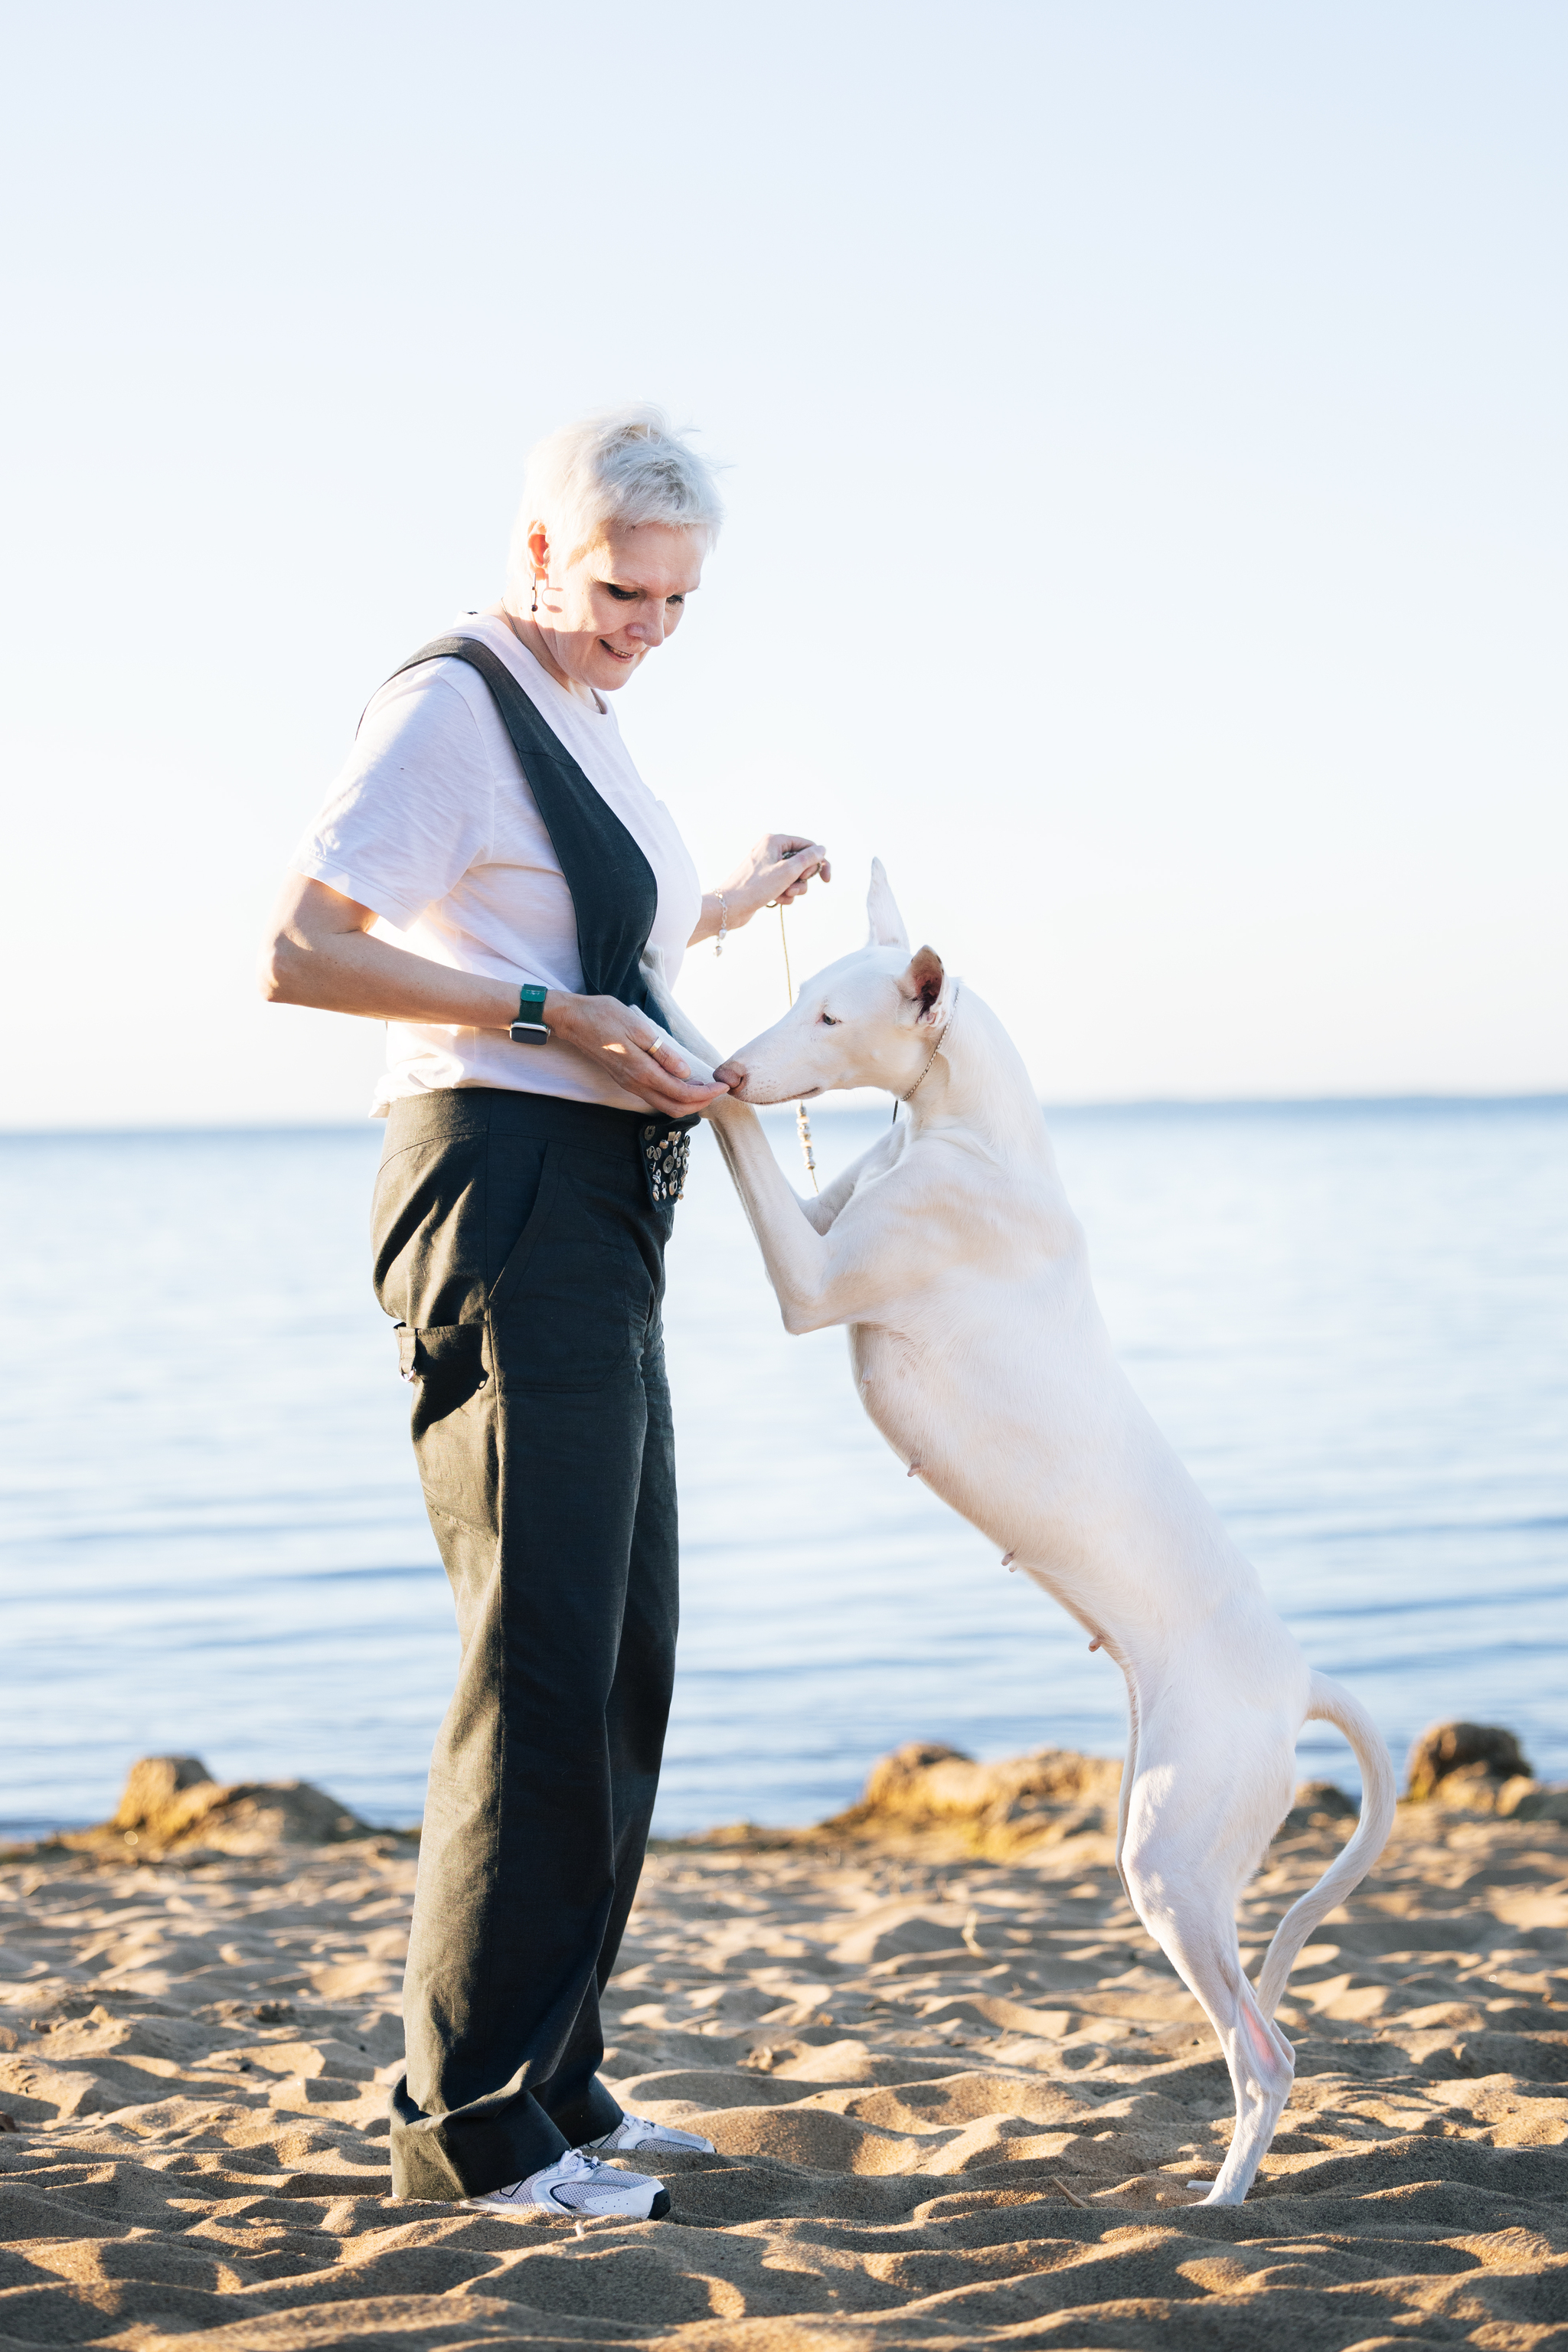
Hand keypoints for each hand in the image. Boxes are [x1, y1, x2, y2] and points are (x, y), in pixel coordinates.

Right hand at [545, 992, 728, 1116]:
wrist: (573, 1020)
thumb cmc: (604, 1016)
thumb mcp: (639, 1028)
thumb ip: (663, 1053)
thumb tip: (684, 1072)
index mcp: (641, 1072)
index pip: (681, 1094)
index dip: (706, 1093)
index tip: (723, 1085)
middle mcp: (635, 1084)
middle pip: (675, 1108)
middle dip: (701, 1103)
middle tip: (718, 1089)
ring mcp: (629, 1084)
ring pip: (664, 1105)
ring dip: (688, 1101)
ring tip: (705, 1087)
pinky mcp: (625, 1080)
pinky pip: (654, 1097)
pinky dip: (674, 1095)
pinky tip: (683, 1082)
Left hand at [716, 833, 831, 927]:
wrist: (730, 907)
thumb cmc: (757, 886)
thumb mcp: (788, 871)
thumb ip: (808, 858)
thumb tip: (822, 849)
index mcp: (775, 841)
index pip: (807, 846)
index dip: (819, 862)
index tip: (826, 880)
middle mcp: (771, 850)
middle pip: (802, 862)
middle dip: (802, 878)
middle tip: (793, 886)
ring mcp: (768, 867)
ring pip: (794, 877)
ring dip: (794, 889)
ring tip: (783, 895)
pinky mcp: (765, 881)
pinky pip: (784, 886)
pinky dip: (785, 894)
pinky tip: (776, 900)